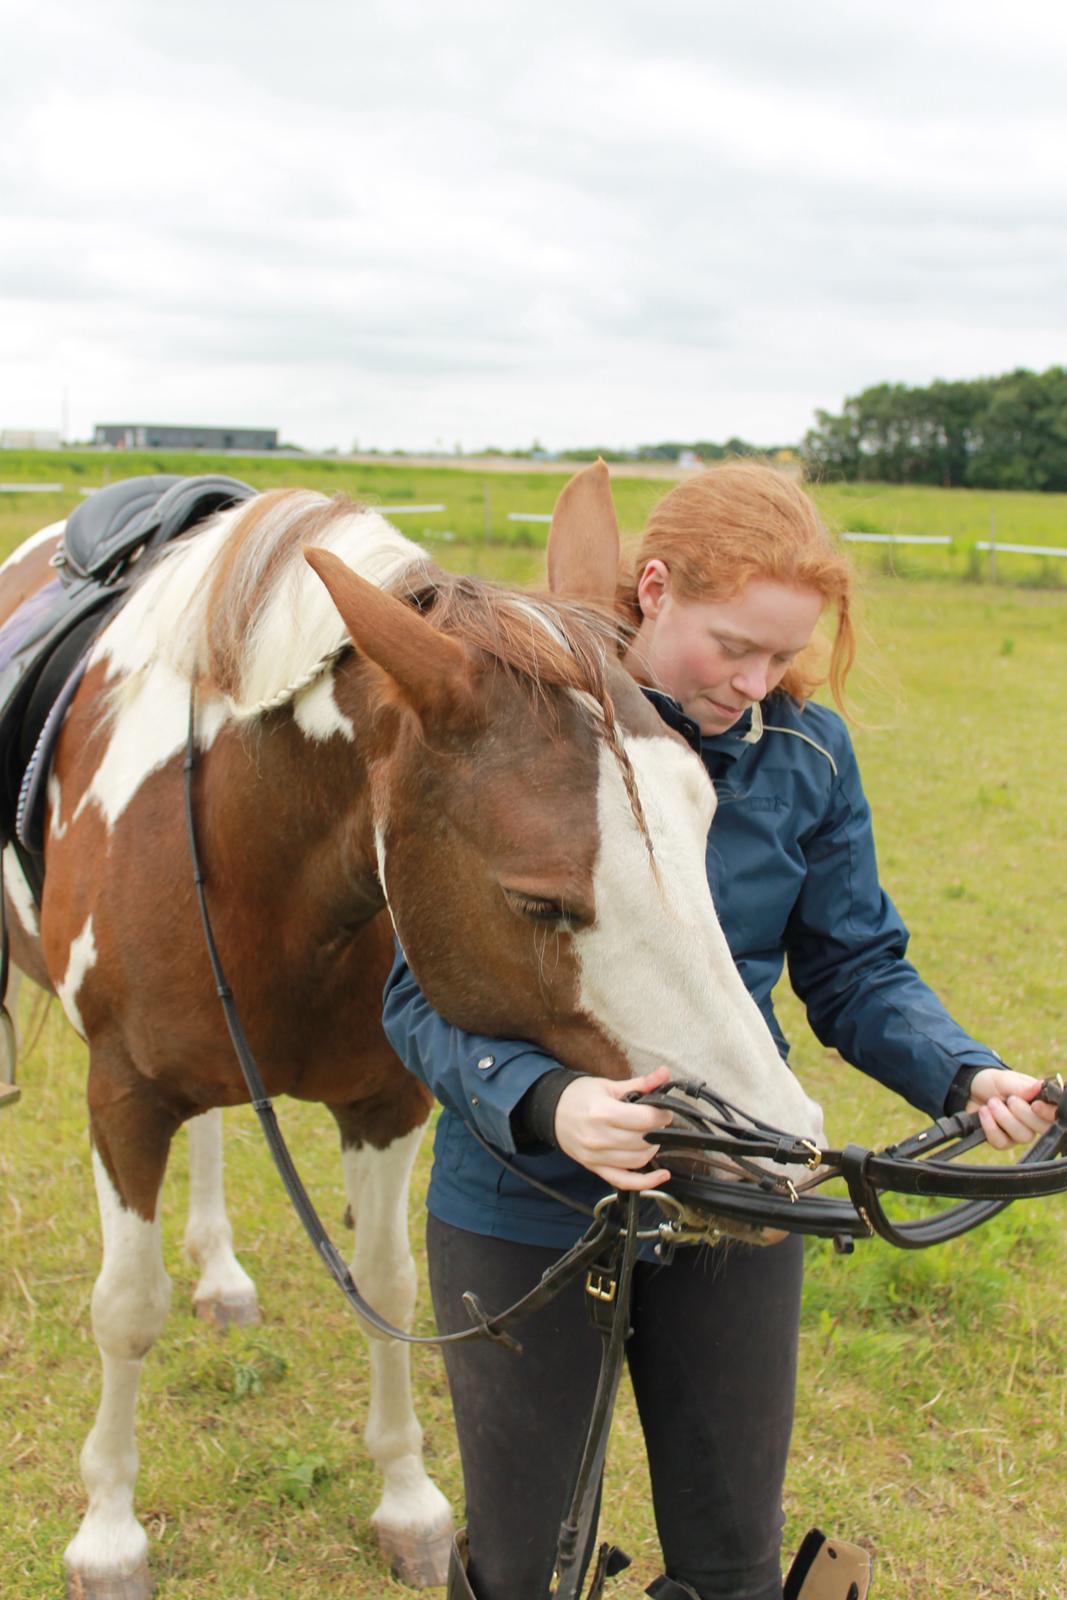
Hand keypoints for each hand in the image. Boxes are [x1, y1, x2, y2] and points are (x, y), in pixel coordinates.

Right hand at [554, 1065, 674, 1190]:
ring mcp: (596, 1156)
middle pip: (643, 1140)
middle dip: (658, 1130)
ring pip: (638, 1160)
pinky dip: (646, 1182)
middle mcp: (599, 1137)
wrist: (550, 1112)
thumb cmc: (579, 1096)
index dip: (662, 1115)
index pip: (644, 1119)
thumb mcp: (608, 1085)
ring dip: (652, 1148)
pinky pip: (625, 1181)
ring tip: (651, 1136)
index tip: (665, 1111)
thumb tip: (664, 1073)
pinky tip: (661, 1175)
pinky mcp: (595, 1168)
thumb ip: (640, 1083)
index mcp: (603, 1112)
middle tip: (658, 1121)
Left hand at [966, 1068, 1056, 1149]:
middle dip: (1023, 1113)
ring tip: (991, 1102)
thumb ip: (1022, 1086)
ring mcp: (1019, 1133)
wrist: (970, 1090)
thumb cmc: (993, 1083)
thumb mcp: (1005, 1080)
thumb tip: (1039, 1085)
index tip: (1034, 1105)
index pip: (1054, 1114)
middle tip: (1009, 1099)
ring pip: (1022, 1136)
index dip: (1047, 1113)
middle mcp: (1033, 1121)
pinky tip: (984, 1113)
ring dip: (1004, 1118)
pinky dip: (990, 1127)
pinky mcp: (1002, 1141)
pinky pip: (1001, 1143)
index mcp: (1040, 1103)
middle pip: (1041, 1128)